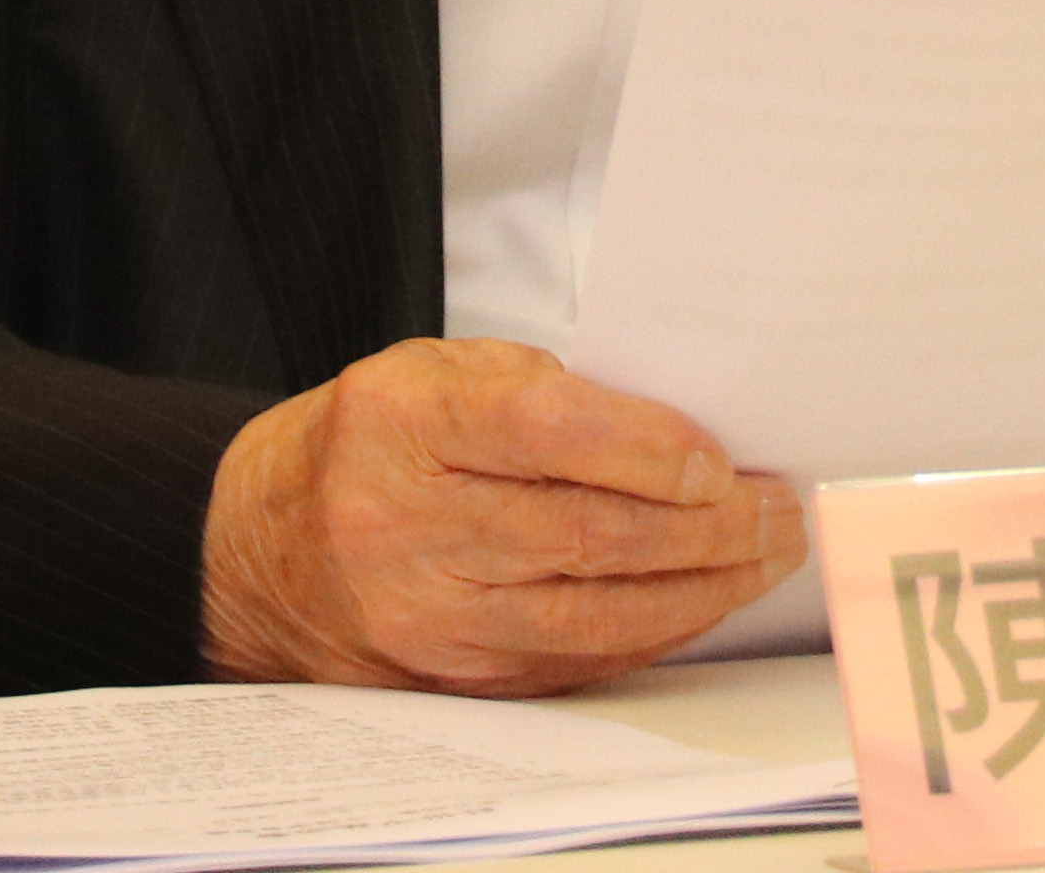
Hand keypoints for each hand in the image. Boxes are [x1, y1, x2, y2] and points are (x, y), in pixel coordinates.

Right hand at [201, 336, 806, 691]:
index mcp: (406, 420)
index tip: (719, 458)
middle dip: (703, 526)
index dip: (643, 446)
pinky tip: (701, 601)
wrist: (269, 546)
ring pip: (589, 611)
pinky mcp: (451, 676)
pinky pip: (571, 661)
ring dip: (697, 587)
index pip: (542, 430)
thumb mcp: (437, 369)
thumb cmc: (375, 437)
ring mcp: (429, 614)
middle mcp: (409, 523)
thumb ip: (542, 387)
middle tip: (776, 508)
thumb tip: (672, 431)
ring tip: (764, 555)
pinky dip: (650, 633)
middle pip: (582, 533)